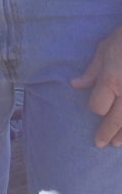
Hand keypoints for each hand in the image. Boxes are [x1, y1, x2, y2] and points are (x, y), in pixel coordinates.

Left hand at [71, 25, 121, 146]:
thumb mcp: (104, 50)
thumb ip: (92, 71)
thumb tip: (75, 85)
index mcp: (111, 80)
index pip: (98, 106)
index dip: (95, 107)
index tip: (95, 106)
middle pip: (115, 120)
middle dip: (107, 133)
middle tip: (99, 143)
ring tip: (118, 144)